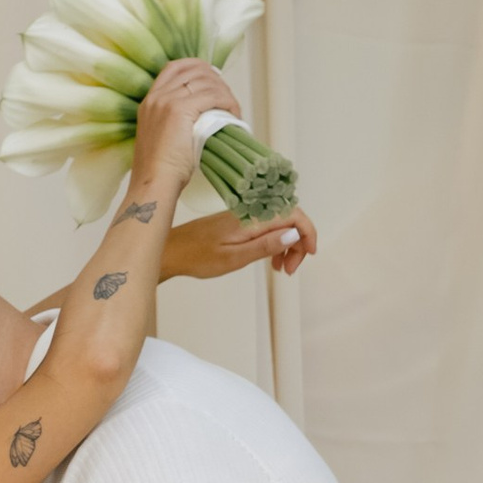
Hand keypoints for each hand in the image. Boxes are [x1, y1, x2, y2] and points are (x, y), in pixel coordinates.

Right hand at [132, 56, 241, 199]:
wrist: (154, 184)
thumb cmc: (160, 172)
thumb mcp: (162, 139)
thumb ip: (175, 122)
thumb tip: (203, 117)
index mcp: (149, 102)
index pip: (174, 68)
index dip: (197, 67)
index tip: (212, 79)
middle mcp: (156, 97)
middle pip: (193, 70)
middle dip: (215, 79)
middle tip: (227, 97)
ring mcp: (167, 101)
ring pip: (205, 82)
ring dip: (224, 92)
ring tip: (233, 109)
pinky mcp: (180, 109)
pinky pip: (212, 95)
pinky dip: (227, 102)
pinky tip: (233, 113)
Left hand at [164, 203, 316, 281]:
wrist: (172, 250)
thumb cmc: (197, 257)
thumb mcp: (234, 258)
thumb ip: (265, 245)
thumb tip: (293, 234)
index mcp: (253, 219)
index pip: (293, 215)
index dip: (307, 233)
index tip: (310, 254)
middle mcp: (252, 212)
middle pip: (290, 219)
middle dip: (298, 243)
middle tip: (290, 269)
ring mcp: (246, 216)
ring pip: (280, 224)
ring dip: (287, 245)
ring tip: (280, 268)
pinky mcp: (240, 221)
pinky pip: (267, 227)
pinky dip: (274, 243)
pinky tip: (270, 259)